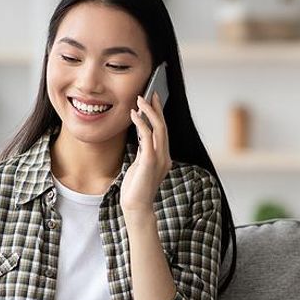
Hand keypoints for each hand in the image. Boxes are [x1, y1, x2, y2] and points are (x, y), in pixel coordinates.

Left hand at [122, 92, 171, 217]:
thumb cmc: (136, 189)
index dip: (159, 114)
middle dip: (157, 108)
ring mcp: (160, 159)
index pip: (163, 131)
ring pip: (159, 128)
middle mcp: (165, 156)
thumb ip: (144, 152)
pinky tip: (134, 114)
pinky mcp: (150, 161)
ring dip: (149, 111)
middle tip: (149, 93)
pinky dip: (141, 123)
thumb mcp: (140, 166)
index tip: (154, 100)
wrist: (136, 207)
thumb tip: (141, 136)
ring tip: (140, 99)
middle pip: (163, 126)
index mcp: (164, 158)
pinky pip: (147, 136)